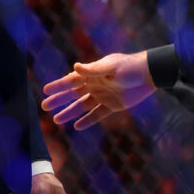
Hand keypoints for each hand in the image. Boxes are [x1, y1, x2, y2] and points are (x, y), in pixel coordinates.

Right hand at [41, 51, 155, 129]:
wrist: (149, 75)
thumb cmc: (129, 67)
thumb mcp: (111, 66)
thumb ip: (93, 69)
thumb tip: (75, 67)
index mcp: (92, 73)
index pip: (71, 81)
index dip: (58, 86)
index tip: (45, 91)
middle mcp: (95, 84)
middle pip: (73, 94)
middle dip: (59, 100)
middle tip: (44, 106)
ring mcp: (102, 96)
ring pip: (82, 106)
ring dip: (69, 113)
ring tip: (57, 120)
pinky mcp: (112, 106)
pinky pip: (97, 115)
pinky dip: (87, 120)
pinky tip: (77, 126)